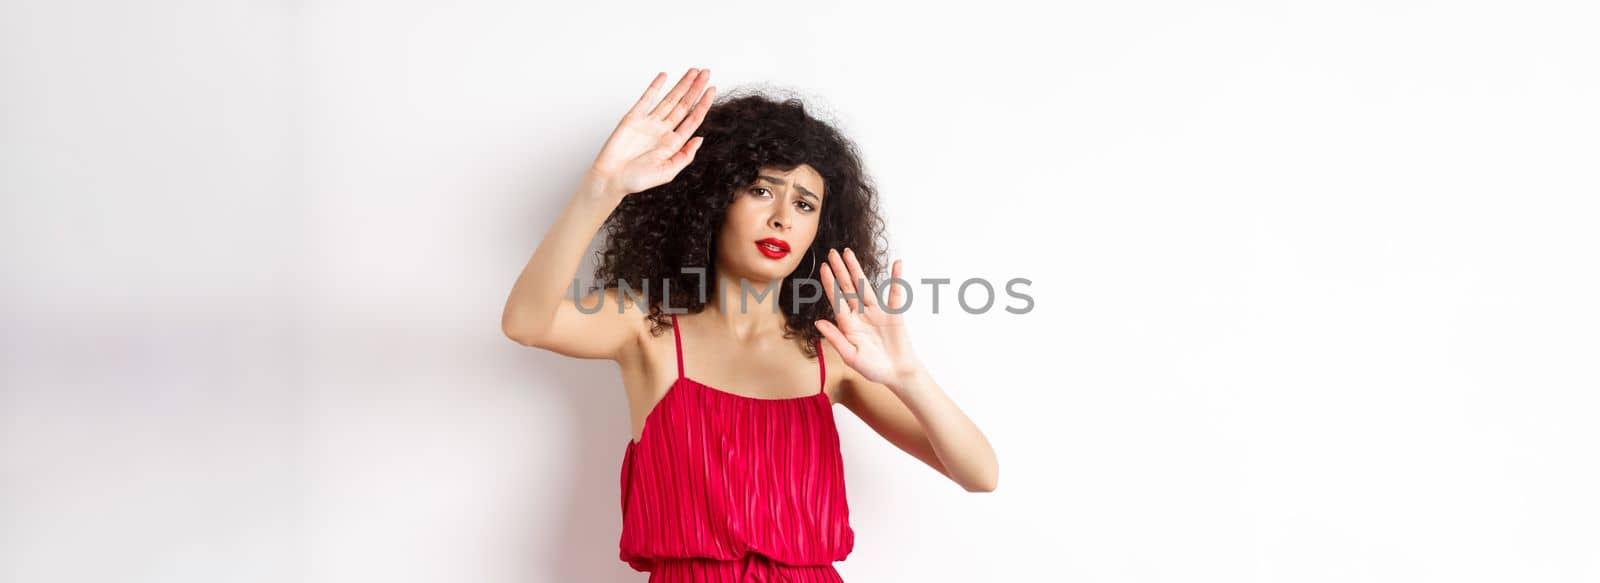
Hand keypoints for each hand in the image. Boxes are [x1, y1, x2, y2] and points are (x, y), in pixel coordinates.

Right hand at [589, 68, 715, 195]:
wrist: (611, 178)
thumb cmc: (636, 179)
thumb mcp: (668, 172)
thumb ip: (685, 156)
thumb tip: (700, 139)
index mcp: (673, 143)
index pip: (692, 119)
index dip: (703, 104)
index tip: (712, 90)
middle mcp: (663, 130)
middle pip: (684, 105)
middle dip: (695, 89)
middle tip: (706, 73)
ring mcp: (649, 122)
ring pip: (669, 99)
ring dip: (681, 85)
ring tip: (693, 72)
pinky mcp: (633, 118)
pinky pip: (646, 99)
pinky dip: (655, 87)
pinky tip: (664, 76)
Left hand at [815, 248, 924, 387]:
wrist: (897, 374)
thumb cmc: (872, 368)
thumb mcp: (850, 356)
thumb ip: (836, 339)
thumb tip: (818, 322)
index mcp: (848, 324)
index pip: (836, 300)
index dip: (830, 284)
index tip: (823, 268)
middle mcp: (860, 314)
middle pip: (848, 288)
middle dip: (840, 270)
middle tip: (832, 253)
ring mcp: (877, 312)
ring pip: (865, 287)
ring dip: (857, 270)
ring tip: (849, 253)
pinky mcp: (894, 313)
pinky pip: (895, 293)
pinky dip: (896, 279)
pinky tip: (897, 265)